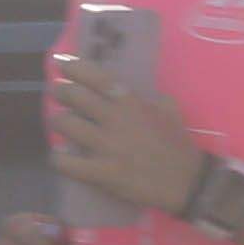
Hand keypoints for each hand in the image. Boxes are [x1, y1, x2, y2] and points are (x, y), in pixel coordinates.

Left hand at [46, 52, 205, 212]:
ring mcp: (104, 146)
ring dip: (58, 122)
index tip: (63, 64)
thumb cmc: (177, 143)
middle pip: (73, 96)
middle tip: (59, 93)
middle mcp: (114, 119)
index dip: (76, 68)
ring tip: (62, 124)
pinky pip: (63, 162)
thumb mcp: (170, 110)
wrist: (184, 180)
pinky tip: (62, 156)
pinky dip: (58, 157)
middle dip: (61, 91)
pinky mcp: (98, 171)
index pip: (98, 78)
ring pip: (64, 124)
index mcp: (132, 102)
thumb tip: (128, 92)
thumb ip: (147, 97)